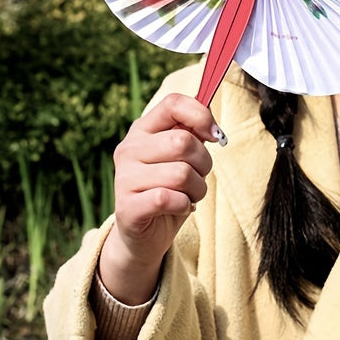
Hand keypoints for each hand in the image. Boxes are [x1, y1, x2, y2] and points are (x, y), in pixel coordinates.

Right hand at [99, 93, 222, 303]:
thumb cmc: (169, 190)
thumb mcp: (182, 158)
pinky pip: (170, 197)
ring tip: (188, 195)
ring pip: (181, 173)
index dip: (201, 116)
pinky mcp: (127, 207)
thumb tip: (212, 123)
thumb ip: (193, 134)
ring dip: (197, 189)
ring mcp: (124, 178)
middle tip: (198, 177)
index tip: (215, 135)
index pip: (173, 104)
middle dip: (204, 163)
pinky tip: (179, 208)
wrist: (143, 236)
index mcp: (142, 130)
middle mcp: (128, 149)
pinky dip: (184, 205)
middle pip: (183, 141)